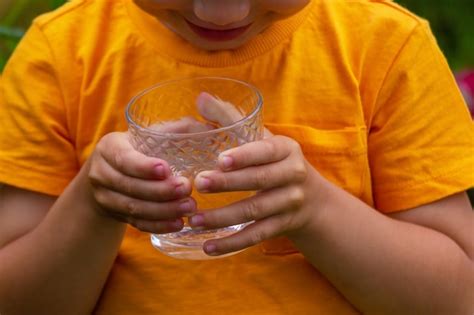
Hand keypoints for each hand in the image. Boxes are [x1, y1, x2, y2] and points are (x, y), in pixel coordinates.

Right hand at [87, 132, 196, 232]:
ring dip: (164, 210)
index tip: (166, 169)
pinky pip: (137, 223)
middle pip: (131, 186)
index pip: (124, 159)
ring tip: (189, 207)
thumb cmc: (139, 147)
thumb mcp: (149, 134)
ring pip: (134, 208)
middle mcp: (102, 173)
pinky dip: (159, 225)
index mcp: (109, 147)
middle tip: (187, 188)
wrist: (109, 174)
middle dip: (161, 191)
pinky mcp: (117, 215)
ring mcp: (107, 198)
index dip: (144, 167)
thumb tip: (210, 126)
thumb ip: (175, 129)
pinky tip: (178, 224)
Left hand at [189, 93, 320, 255]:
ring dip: (224, 217)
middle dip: (229, 184)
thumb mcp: (261, 137)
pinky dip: (232, 243)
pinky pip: (257, 235)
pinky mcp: (284, 225)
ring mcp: (290, 203)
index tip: (219, 160)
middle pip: (260, 181)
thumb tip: (200, 97)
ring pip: (256, 211)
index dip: (244, 156)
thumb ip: (231, 117)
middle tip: (198, 184)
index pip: (266, 151)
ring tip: (194, 220)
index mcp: (286, 149)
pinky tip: (208, 246)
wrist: (312, 198)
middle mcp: (293, 174)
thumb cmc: (275, 161)